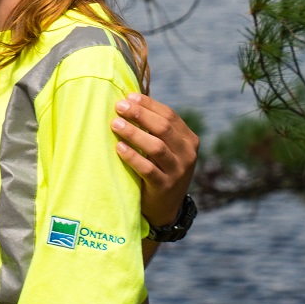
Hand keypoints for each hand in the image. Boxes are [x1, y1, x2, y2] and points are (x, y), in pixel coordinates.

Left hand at [113, 93, 196, 226]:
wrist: (165, 206)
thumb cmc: (159, 169)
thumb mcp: (164, 148)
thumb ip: (154, 129)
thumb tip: (128, 101)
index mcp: (188, 140)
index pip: (169, 116)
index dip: (149, 105)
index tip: (128, 97)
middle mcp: (187, 154)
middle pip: (164, 128)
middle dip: (140, 115)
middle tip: (119, 107)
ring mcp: (178, 171)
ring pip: (157, 147)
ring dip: (134, 133)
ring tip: (115, 124)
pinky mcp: (165, 186)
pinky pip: (148, 169)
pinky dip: (133, 157)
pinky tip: (119, 147)